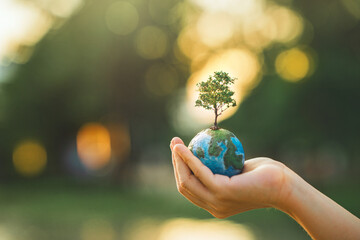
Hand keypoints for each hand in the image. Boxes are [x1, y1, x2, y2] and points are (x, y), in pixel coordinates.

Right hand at [170, 137, 289, 217]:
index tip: (178, 152)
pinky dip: (188, 158)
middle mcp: (213, 207)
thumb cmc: (265, 176)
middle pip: (184, 185)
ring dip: (178, 159)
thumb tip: (208, 151)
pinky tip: (183, 147)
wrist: (285, 185)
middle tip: (173, 144)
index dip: (180, 170)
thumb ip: (223, 168)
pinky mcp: (222, 191)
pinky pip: (199, 171)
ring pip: (187, 180)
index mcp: (216, 204)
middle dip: (175, 164)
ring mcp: (217, 201)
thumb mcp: (238, 171)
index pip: (191, 189)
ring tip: (174, 142)